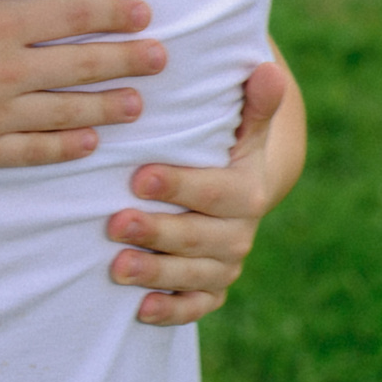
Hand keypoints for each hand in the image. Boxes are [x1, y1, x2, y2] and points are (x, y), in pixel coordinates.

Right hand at [0, 0, 166, 174]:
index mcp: (2, 25)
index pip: (75, 17)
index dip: (115, 14)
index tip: (145, 15)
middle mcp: (8, 72)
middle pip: (82, 66)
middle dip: (128, 61)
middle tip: (162, 59)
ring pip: (66, 112)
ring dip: (107, 106)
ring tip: (136, 104)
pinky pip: (32, 152)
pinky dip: (64, 148)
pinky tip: (88, 143)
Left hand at [109, 48, 306, 326]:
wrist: (236, 192)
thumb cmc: (224, 149)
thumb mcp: (240, 126)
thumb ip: (251, 104)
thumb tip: (267, 70)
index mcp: (247, 190)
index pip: (216, 191)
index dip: (180, 186)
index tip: (139, 176)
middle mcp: (239, 233)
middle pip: (199, 238)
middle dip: (157, 232)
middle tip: (114, 223)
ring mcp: (223, 264)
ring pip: (193, 276)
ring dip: (156, 273)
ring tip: (116, 267)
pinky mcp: (210, 290)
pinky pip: (195, 308)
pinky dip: (171, 312)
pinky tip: (141, 310)